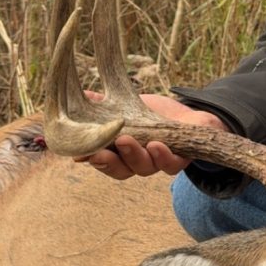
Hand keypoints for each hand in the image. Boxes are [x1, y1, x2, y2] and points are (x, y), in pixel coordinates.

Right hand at [75, 94, 227, 179]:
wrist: (189, 116)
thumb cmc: (151, 114)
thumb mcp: (125, 106)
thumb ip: (101, 105)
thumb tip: (76, 96)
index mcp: (122, 153)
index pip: (104, 161)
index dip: (93, 159)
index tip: (80, 153)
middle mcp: (138, 162)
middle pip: (122, 169)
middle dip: (110, 161)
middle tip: (101, 152)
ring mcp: (158, 162)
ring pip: (144, 167)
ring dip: (134, 155)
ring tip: (125, 141)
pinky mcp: (180, 158)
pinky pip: (170, 164)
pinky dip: (163, 156)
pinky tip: (156, 145)